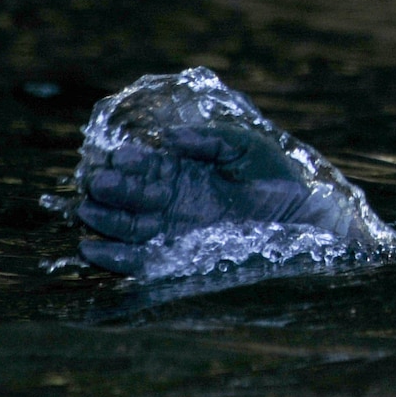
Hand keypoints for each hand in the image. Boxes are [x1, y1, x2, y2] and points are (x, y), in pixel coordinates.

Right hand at [73, 68, 390, 275]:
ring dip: (108, 221)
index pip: (151, 166)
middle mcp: (178, 199)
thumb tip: (168, 138)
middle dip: (115, 189)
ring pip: (132, 225)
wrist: (308, 216)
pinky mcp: (181, 255)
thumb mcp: (245, 146)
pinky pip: (142, 259)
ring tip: (87, 212)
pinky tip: (94, 249)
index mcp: (190, 170)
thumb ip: (208, 139)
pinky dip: (118, 256)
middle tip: (96, 183)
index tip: (117, 157)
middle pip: (136, 195)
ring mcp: (178, 228)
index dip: (133, 163)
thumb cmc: (281, 175)